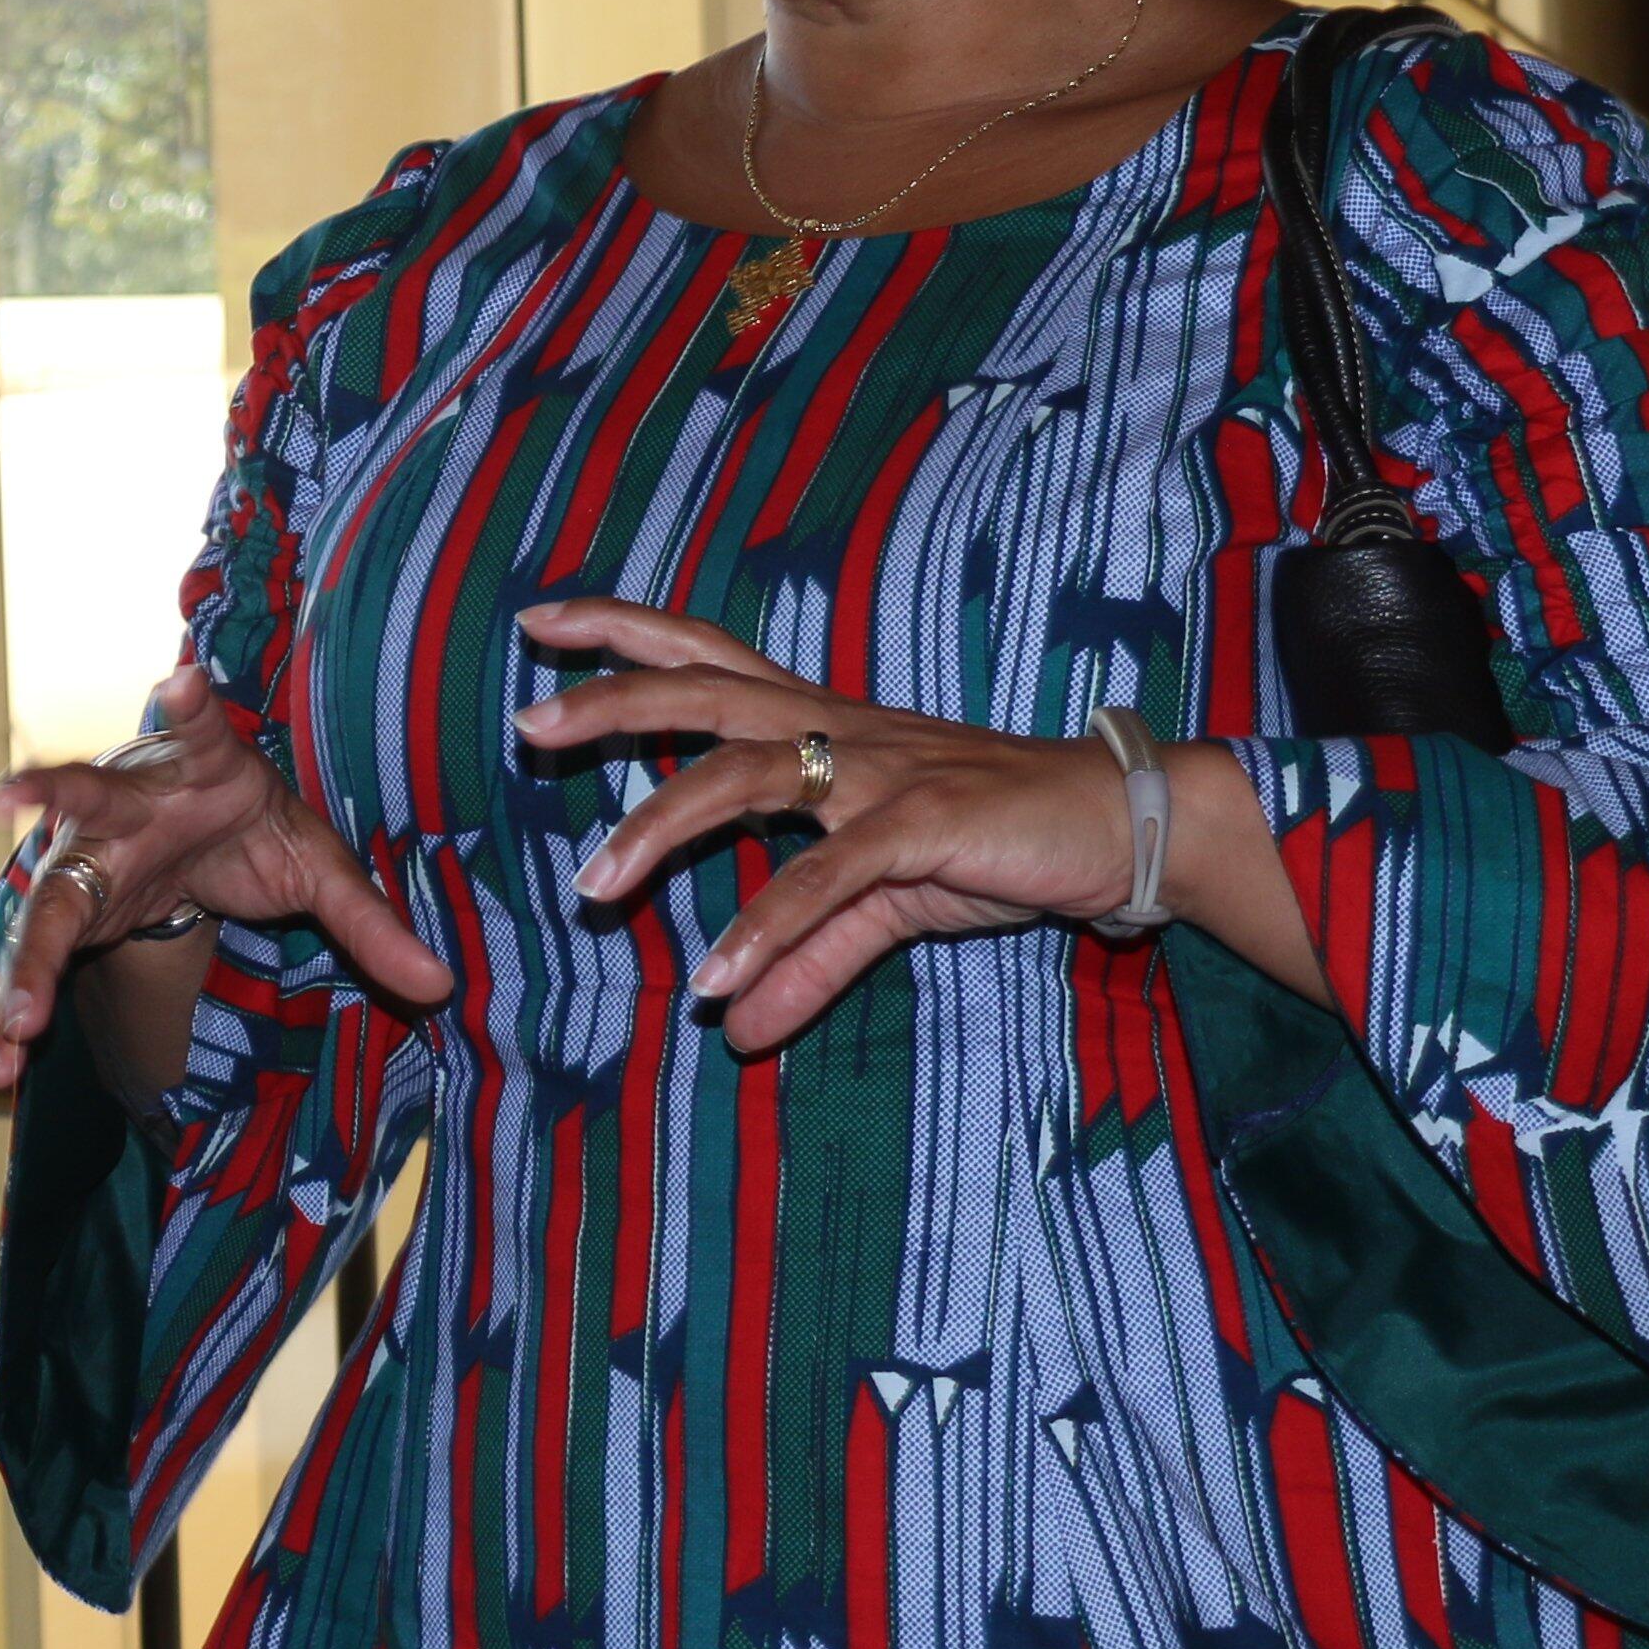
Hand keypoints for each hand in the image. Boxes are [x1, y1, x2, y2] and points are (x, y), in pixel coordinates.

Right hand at [0, 660, 452, 1089]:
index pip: (200, 730)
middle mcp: (127, 803)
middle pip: (83, 797)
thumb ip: (368, 922)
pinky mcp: (65, 909)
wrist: (192, 836)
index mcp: (200, 770)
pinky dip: (15, 1011)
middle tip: (9, 799)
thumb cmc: (249, 830)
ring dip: (25, 964)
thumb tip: (441, 986)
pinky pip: (35, 960)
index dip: (193, 707)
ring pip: (45, 902)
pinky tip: (0, 1065)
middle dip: (46, 796)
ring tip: (15, 1028)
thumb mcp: (315, 869)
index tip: (188, 682)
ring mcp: (85, 854)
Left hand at [521, 598, 1289, 1054]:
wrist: (1120, 825)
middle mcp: (839, 730)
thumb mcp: (884, 904)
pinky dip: (770, 925)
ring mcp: (879, 769)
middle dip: (613, 702)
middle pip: (707, 693)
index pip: (709, 658)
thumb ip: (806, 954)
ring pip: (747, 775)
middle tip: (527, 722)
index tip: (543, 621)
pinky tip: (722, 978)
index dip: (627, 634)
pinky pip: (829, 876)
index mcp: (824, 726)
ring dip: (662, 827)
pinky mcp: (924, 823)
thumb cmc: (999, 839)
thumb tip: (738, 1026)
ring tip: (594, 883)